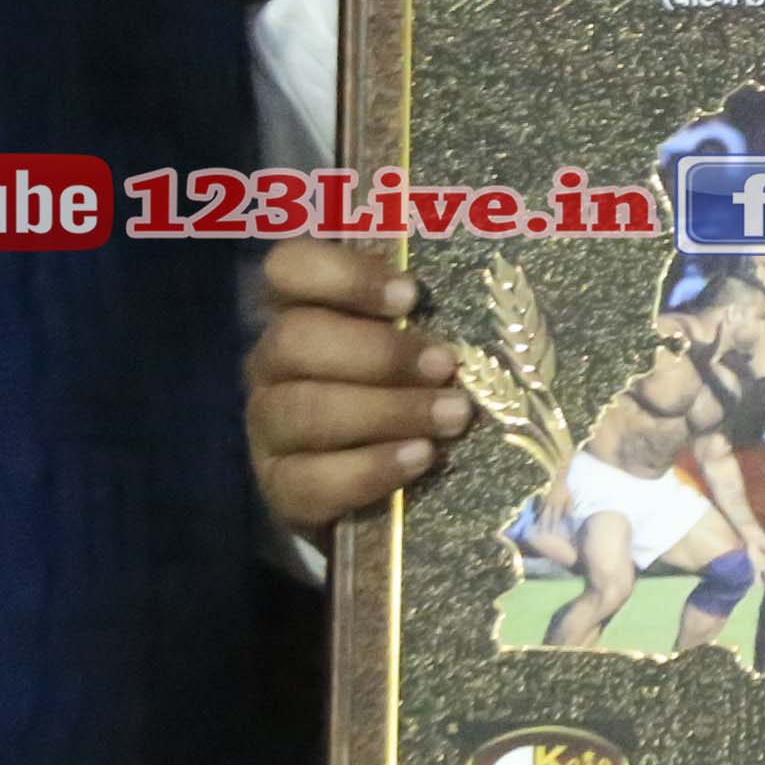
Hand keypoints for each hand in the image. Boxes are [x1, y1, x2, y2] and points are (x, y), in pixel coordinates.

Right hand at [247, 235, 462, 534]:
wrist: (379, 495)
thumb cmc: (406, 393)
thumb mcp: (414, 346)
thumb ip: (427, 317)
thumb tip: (496, 285)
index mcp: (300, 310)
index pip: (289, 268)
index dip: (342, 274)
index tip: (410, 294)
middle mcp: (272, 363)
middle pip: (295, 340)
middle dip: (379, 353)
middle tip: (446, 365)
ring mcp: (268, 428)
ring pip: (303, 409)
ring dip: (386, 411)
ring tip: (454, 416)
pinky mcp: (279, 489)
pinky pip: (311, 480)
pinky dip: (370, 468)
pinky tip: (420, 457)